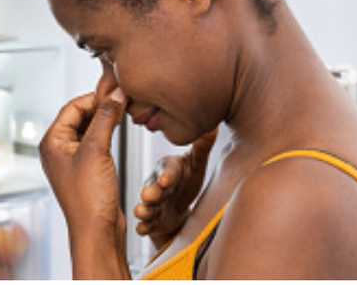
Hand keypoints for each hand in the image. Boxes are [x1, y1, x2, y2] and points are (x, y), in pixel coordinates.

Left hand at [40, 66, 130, 278]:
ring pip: (89, 129)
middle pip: (80, 116)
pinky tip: (119, 133)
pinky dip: (108, 135)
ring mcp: (73, 161)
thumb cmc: (88, 200)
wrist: (97, 232)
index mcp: (52, 142)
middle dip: (101, 108)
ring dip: (105, 120)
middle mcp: (59, 150)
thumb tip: (114, 97)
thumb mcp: (97, 150)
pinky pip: (96, 143)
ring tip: (123, 114)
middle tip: (122, 101)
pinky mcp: (87, 170)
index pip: (72, 106)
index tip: (115, 92)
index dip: (94, 97)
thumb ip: (105, 119)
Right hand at [133, 126, 217, 249]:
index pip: (167, 170)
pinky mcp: (151, 221)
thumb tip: (213, 127)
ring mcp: (152, 204)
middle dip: (151, 192)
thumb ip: (202, 148)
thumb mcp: (195, 165)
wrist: (178, 206)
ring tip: (142, 213)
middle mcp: (155, 185)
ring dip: (144, 210)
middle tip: (149, 196)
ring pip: (146, 206)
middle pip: (152, 188)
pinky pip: (145, 224)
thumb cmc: (186, 180)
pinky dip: (144, 227)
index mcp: (167, 170)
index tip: (167, 181)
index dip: (167, 175)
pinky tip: (143, 230)